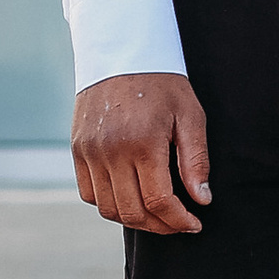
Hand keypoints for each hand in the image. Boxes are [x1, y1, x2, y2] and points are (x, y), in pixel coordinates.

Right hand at [72, 71, 211, 234]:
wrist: (120, 52)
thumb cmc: (162, 83)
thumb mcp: (189, 115)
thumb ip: (195, 160)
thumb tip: (202, 200)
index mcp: (143, 142)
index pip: (159, 201)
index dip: (179, 221)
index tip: (194, 225)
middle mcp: (111, 151)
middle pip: (132, 212)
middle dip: (160, 226)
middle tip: (178, 223)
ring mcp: (89, 152)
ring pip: (109, 208)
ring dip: (134, 219)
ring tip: (157, 214)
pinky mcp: (77, 150)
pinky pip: (88, 193)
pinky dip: (110, 204)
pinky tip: (130, 197)